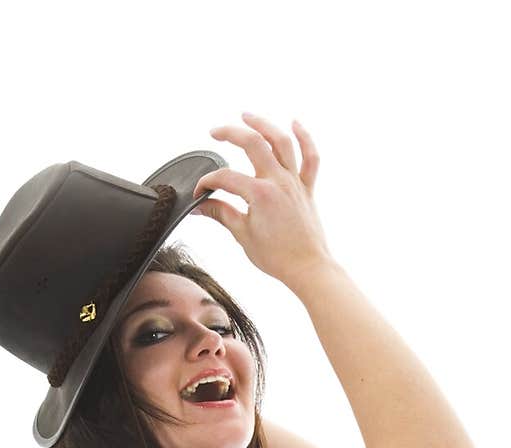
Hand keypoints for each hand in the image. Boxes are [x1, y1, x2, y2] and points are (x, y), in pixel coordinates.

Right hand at [189, 113, 334, 289]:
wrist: (308, 269)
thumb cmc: (277, 257)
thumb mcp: (242, 235)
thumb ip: (221, 214)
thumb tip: (200, 206)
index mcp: (260, 194)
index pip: (226, 178)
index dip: (207, 182)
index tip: (199, 193)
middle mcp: (278, 182)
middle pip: (253, 144)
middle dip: (231, 133)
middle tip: (215, 132)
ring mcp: (295, 183)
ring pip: (281, 142)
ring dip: (264, 124)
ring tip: (247, 116)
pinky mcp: (307, 189)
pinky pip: (310, 157)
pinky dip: (305, 138)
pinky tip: (294, 123)